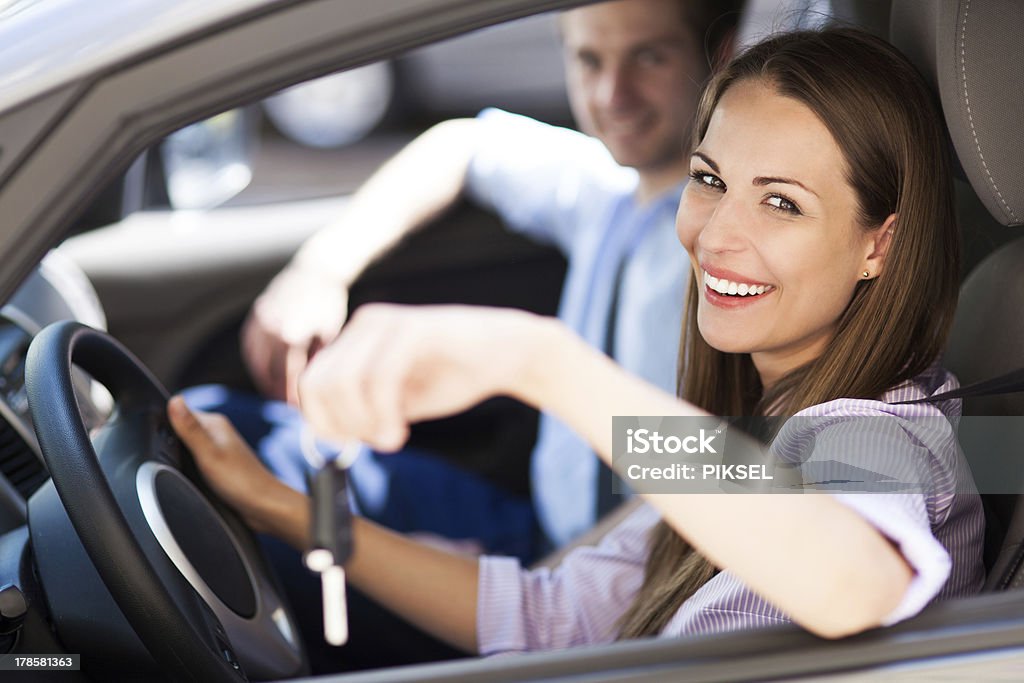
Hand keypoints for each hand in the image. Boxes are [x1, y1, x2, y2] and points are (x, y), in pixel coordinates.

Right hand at [167, 396, 309, 547]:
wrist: (263, 505)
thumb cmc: (241, 481)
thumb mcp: (208, 453)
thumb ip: (190, 428)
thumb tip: (175, 400)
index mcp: (215, 424)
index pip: (179, 413)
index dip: (164, 425)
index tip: (157, 441)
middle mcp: (217, 433)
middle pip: (181, 431)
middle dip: (170, 443)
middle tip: (168, 461)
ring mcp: (218, 449)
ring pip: (188, 448)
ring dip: (179, 457)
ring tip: (180, 471)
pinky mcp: (219, 465)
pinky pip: (195, 461)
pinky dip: (188, 468)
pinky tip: (189, 478)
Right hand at [241, 266, 348, 403]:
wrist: (315, 269)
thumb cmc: (329, 303)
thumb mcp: (330, 333)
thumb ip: (319, 360)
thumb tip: (314, 389)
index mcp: (291, 334)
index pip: (288, 376)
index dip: (294, 395)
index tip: (300, 409)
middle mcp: (270, 328)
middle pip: (270, 373)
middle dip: (279, 392)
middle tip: (289, 407)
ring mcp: (258, 321)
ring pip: (255, 362)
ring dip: (265, 381)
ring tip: (277, 395)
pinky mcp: (254, 316)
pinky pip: (249, 347)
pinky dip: (256, 363)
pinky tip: (267, 374)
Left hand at [298, 303, 551, 451]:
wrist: (508, 352)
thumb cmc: (454, 375)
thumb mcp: (397, 400)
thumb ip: (363, 411)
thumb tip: (325, 434)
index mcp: (356, 340)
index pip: (310, 384)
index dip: (322, 422)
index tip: (353, 444)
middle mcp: (364, 325)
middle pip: (318, 384)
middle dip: (342, 425)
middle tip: (377, 443)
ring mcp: (387, 323)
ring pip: (344, 383)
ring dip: (364, 423)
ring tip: (393, 439)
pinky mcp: (414, 329)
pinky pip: (379, 379)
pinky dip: (383, 414)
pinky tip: (401, 430)